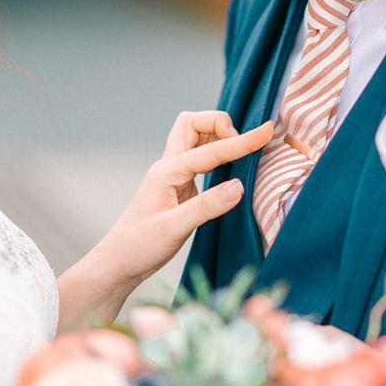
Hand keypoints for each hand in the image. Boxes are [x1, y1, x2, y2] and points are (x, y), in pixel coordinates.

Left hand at [98, 111, 272, 285]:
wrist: (118, 262)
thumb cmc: (139, 246)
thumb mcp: (174, 229)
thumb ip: (207, 206)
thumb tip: (239, 186)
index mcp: (168, 172)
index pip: (211, 150)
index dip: (242, 141)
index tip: (267, 131)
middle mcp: (170, 166)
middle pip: (193, 123)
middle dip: (219, 124)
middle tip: (241, 145)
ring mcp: (174, 174)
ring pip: (196, 136)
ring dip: (218, 136)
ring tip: (240, 152)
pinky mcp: (180, 185)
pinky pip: (200, 156)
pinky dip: (217, 153)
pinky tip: (229, 167)